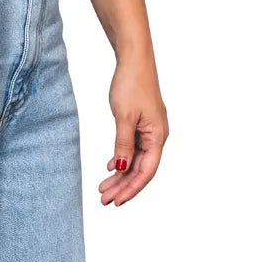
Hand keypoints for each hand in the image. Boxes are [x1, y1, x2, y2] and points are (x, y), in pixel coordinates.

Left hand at [99, 54, 168, 206]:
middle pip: (140, 168)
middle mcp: (157, 136)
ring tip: (103, 187)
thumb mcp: (124, 116)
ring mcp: (149, 129)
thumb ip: (123, 143)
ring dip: (120, 173)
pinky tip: (111, 166)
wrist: (134, 60)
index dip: (131, 188)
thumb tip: (122, 168)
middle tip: (104, 199)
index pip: (146, 171)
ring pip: (135, 158)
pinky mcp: (141, 122)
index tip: (116, 201)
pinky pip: (132, 146)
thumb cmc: (131, 84)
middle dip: (122, 185)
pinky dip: (122, 157)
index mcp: (158, 136)